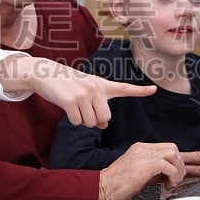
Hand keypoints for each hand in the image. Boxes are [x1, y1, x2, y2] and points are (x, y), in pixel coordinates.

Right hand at [0, 56, 155, 127]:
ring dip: (82, 121)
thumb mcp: (86, 91)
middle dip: (95, 121)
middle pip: (105, 118)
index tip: (154, 90)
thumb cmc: (67, 84)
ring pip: (91, 123)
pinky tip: (66, 108)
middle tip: (84, 110)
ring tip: (74, 106)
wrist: (45, 73)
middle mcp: (95, 87)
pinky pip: (77, 122)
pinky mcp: (71, 101)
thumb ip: (98, 105)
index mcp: (101, 84)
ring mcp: (83, 93)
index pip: (124, 88)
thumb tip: (103, 125)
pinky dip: (72, 120)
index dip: (140, 91)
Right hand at [98, 142, 184, 199]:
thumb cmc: (115, 186)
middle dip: (179, 164)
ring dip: (177, 169)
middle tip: (176, 179)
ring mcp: (143, 155)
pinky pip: (168, 166)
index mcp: (139, 149)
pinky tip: (167, 185)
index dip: (175, 161)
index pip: (165, 148)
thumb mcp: (138, 174)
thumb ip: (153, 171)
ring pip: (173, 153)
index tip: (175, 175)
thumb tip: (168, 174)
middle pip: (172, 148)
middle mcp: (142, 149)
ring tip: (172, 182)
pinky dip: (173, 176)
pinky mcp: (145, 165)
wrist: (101, 190)